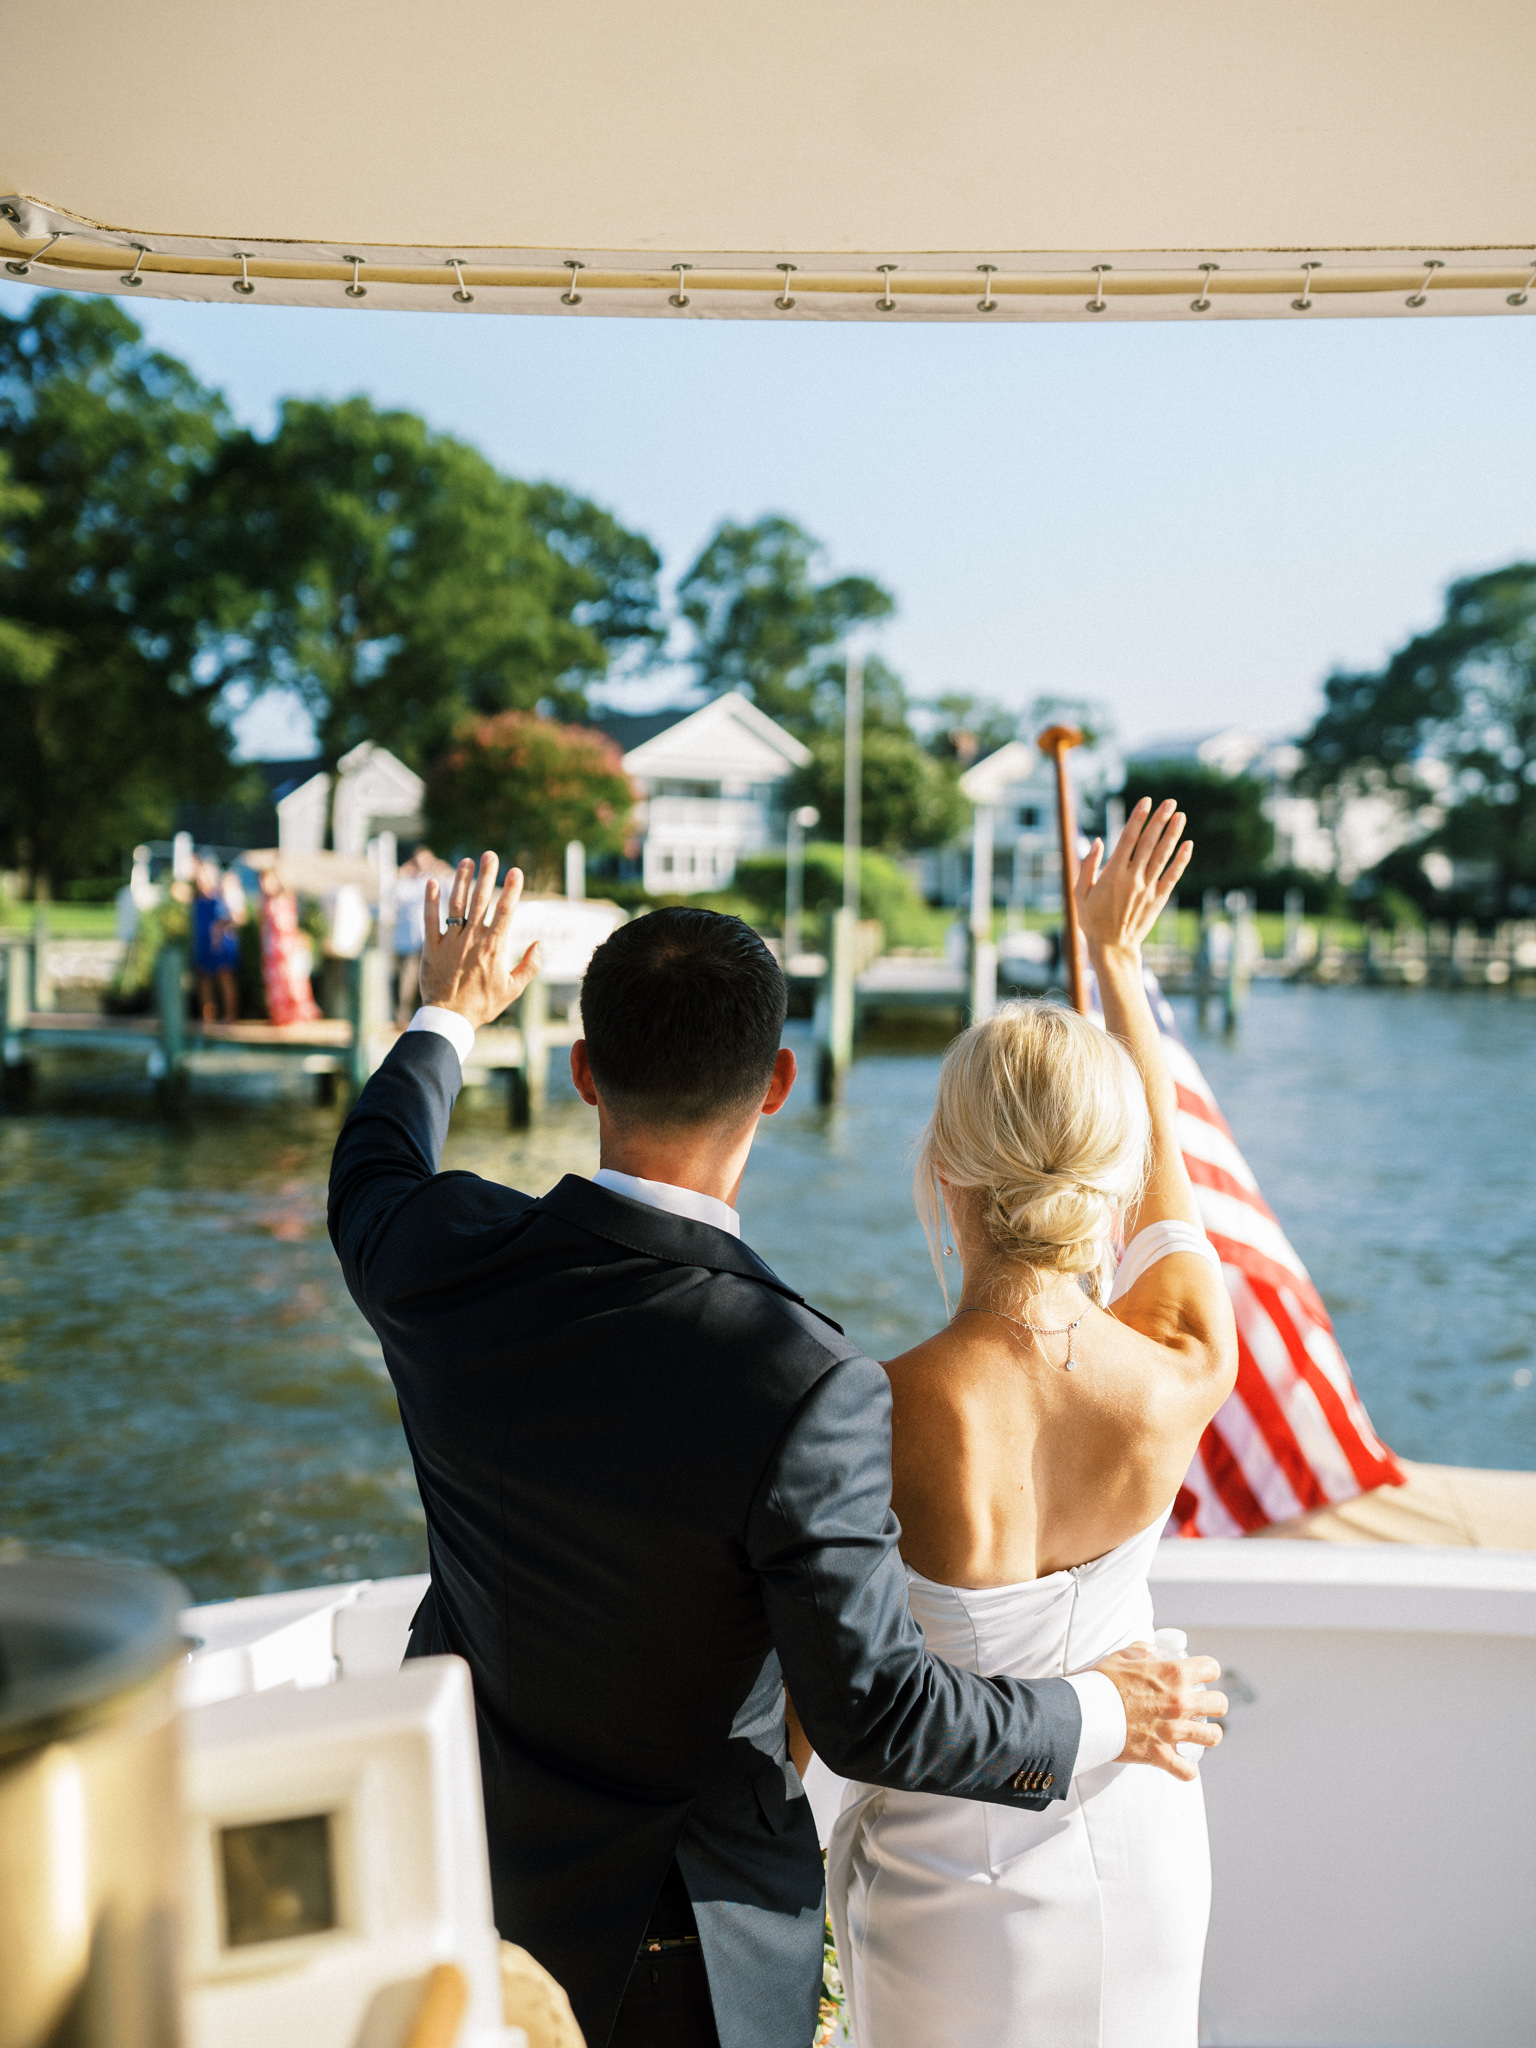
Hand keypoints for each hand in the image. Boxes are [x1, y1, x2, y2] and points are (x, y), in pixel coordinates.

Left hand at [418, 853, 541, 1030]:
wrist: (449, 1019)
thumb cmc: (483, 1005)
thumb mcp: (513, 989)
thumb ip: (530, 965)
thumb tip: (541, 944)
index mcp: (494, 947)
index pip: (506, 911)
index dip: (512, 889)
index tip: (516, 871)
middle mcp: (472, 939)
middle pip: (481, 900)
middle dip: (487, 875)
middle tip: (490, 855)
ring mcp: (450, 941)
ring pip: (456, 904)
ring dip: (461, 881)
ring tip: (466, 861)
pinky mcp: (431, 947)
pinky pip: (430, 919)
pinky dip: (430, 900)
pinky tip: (433, 882)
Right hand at [1075, 798, 1192, 960]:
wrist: (1112, 947)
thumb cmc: (1092, 920)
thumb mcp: (1080, 893)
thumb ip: (1087, 866)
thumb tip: (1098, 841)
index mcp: (1112, 874)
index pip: (1127, 839)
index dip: (1138, 819)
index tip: (1146, 802)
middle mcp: (1132, 878)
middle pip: (1148, 843)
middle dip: (1159, 820)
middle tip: (1169, 802)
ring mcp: (1147, 888)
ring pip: (1162, 856)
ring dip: (1172, 835)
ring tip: (1180, 816)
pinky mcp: (1158, 899)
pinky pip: (1172, 876)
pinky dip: (1181, 860)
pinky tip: (1188, 845)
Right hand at [1093, 1642, 1226, 1781]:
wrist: (1085, 1712)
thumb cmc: (1102, 1683)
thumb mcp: (1121, 1657)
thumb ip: (1140, 1651)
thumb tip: (1149, 1650)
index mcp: (1173, 1674)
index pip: (1211, 1668)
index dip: (1208, 1671)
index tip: (1203, 1676)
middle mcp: (1179, 1702)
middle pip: (1220, 1704)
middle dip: (1214, 1705)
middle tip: (1203, 1707)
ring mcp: (1172, 1731)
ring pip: (1213, 1737)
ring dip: (1207, 1736)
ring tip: (1200, 1734)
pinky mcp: (1160, 1755)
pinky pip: (1187, 1770)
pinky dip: (1186, 1770)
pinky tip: (1183, 1765)